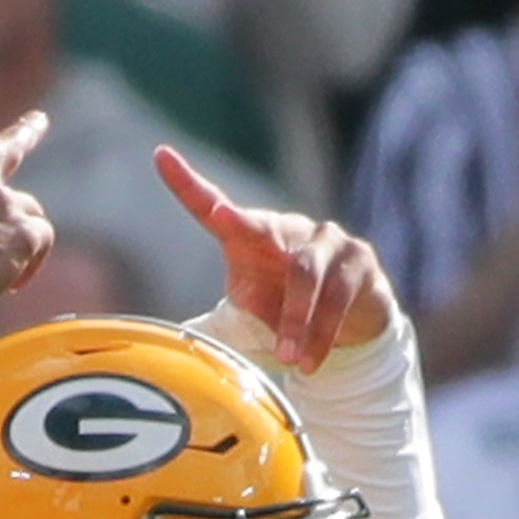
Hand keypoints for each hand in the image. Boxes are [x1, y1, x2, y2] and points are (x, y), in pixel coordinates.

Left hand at [155, 146, 391, 368]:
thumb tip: (161, 349)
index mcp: (249, 236)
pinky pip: (338, 297)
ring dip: (294, 321)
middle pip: (262, 229)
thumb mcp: (243, 314)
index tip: (160, 156)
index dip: (186, 184)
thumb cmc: (282, 312)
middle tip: (231, 259)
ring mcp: (327, 239)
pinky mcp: (359, 259)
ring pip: (306, 275)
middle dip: (241, 229)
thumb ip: (208, 325)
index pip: (213, 209)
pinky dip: (321, 334)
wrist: (347, 326)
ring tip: (286, 358)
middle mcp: (286, 228)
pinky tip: (309, 362)